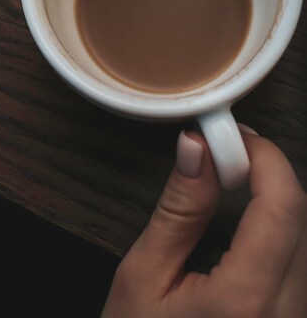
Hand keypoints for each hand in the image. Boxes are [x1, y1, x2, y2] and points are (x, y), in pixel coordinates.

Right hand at [102, 129, 306, 316]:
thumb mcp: (143, 278)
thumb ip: (178, 211)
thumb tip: (196, 147)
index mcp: (249, 301)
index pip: (284, 205)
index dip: (264, 157)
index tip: (228, 134)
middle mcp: (289, 317)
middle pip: (300, 221)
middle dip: (266, 178)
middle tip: (219, 156)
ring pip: (303, 245)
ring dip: (271, 208)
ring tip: (223, 190)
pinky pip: (297, 272)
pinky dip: (273, 239)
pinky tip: (235, 234)